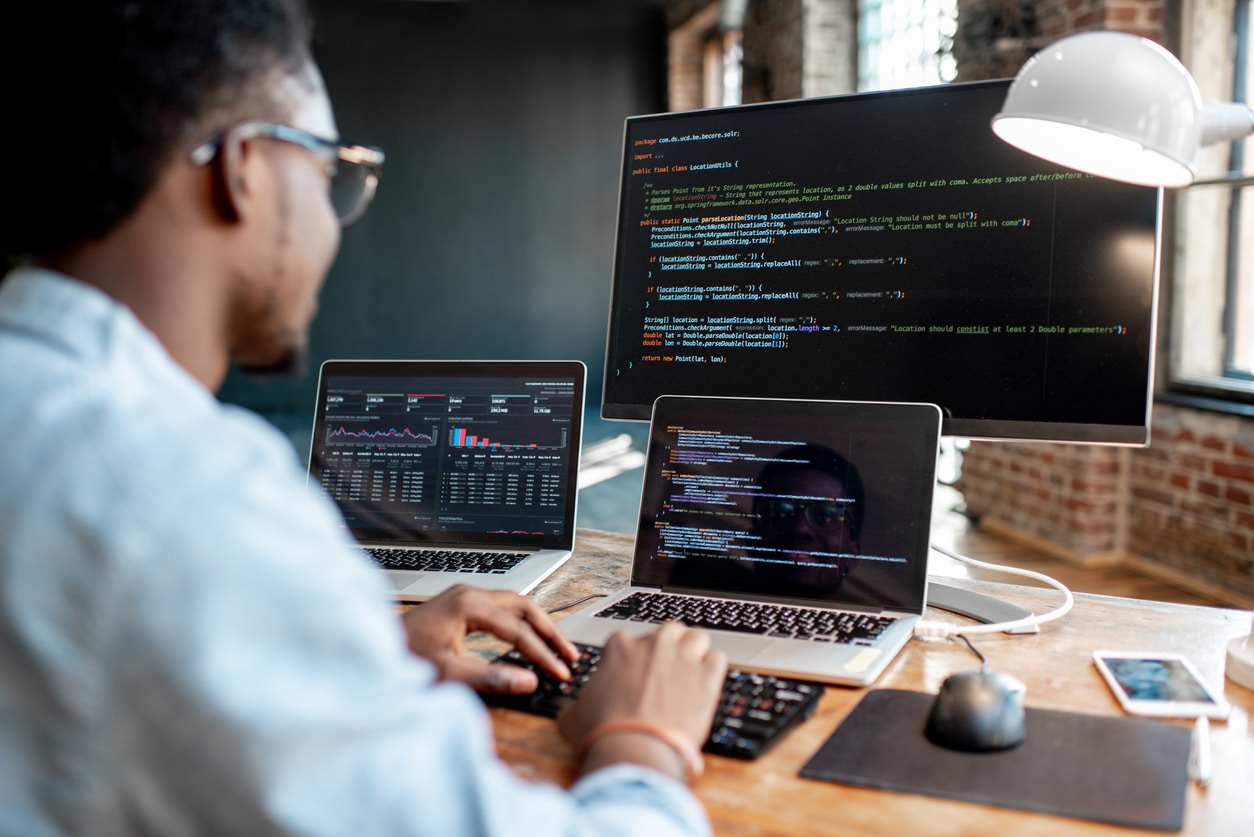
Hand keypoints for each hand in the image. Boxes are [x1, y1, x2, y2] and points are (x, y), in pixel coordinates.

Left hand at [401, 584, 578, 694]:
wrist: (370, 650)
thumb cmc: (402, 659)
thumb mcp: (447, 674)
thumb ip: (490, 678)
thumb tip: (529, 682)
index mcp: (468, 605)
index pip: (518, 629)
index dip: (542, 653)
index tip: (560, 673)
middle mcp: (469, 594)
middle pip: (524, 607)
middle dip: (550, 632)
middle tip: (570, 656)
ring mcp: (463, 597)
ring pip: (514, 605)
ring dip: (538, 625)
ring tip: (557, 648)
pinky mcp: (459, 606)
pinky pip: (501, 609)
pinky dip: (520, 623)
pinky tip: (528, 638)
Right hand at [557, 623, 725, 777]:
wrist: (633, 750)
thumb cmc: (602, 732)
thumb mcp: (574, 715)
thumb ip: (577, 703)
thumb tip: (574, 710)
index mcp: (620, 646)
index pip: (631, 640)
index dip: (635, 659)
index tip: (636, 676)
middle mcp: (654, 644)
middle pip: (669, 631)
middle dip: (669, 648)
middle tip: (667, 672)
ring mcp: (683, 657)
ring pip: (697, 637)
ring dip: (695, 651)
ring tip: (690, 673)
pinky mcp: (707, 676)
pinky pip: (718, 658)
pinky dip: (713, 669)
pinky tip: (706, 684)